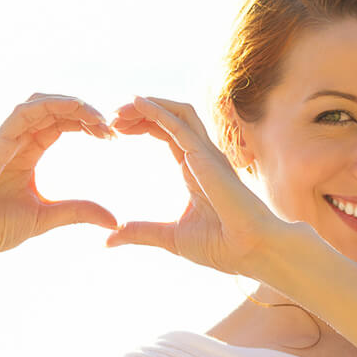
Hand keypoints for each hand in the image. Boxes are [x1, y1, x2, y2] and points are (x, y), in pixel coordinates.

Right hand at [0, 93, 120, 263]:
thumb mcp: (46, 217)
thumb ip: (78, 211)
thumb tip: (115, 220)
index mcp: (26, 152)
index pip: (60, 124)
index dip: (87, 123)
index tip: (112, 137)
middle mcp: (15, 140)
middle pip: (54, 109)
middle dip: (85, 113)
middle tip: (111, 128)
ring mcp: (3, 138)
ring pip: (40, 103)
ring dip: (72, 105)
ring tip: (99, 118)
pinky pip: (22, 113)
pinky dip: (50, 105)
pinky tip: (76, 108)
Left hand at [106, 95, 282, 275]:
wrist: (247, 252)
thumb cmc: (220, 246)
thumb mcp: (169, 237)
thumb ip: (140, 232)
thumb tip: (109, 240)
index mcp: (195, 168)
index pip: (167, 133)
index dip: (143, 125)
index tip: (116, 131)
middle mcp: (202, 155)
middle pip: (170, 117)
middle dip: (139, 112)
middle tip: (111, 119)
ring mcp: (207, 153)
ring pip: (177, 113)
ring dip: (147, 106)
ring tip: (119, 111)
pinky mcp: (205, 156)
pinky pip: (180, 124)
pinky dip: (158, 111)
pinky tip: (137, 103)